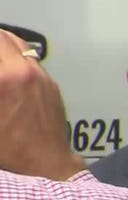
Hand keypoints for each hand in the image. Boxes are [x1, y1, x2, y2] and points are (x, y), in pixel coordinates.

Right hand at [0, 30, 84, 179]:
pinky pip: (30, 56)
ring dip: (0, 40)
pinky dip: (14, 52)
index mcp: (2, 80)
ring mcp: (40, 75)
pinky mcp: (51, 82)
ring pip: (17, 42)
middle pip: (0, 37)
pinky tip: (6, 60)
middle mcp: (21, 71)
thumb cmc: (7, 147)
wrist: (45, 162)